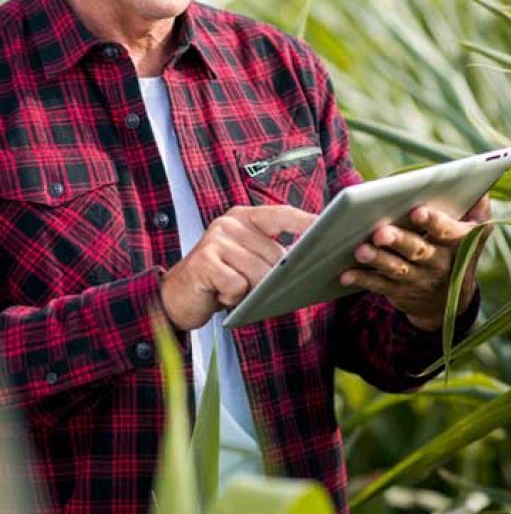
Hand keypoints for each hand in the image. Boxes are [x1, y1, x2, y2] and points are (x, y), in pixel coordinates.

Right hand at [160, 205, 315, 330]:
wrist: (177, 298)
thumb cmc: (221, 279)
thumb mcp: (249, 262)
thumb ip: (274, 255)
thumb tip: (309, 260)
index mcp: (244, 217)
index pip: (281, 214)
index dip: (306, 221)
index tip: (330, 226)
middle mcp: (229, 223)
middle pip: (274, 254)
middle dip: (272, 278)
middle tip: (253, 288)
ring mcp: (215, 240)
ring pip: (258, 273)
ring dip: (250, 291)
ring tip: (231, 289)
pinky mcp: (203, 261)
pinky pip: (237, 286)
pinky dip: (232, 298)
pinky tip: (219, 295)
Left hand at [340, 195, 490, 330]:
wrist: (449, 301)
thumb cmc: (456, 249)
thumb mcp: (475, 233)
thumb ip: (477, 210)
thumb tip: (481, 186)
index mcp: (459, 244)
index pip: (447, 231)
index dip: (433, 221)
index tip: (416, 211)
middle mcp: (440, 264)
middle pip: (418, 251)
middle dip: (399, 240)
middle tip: (380, 232)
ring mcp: (419, 280)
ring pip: (397, 269)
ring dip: (377, 260)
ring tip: (360, 250)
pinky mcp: (400, 292)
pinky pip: (380, 286)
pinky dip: (362, 279)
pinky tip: (345, 273)